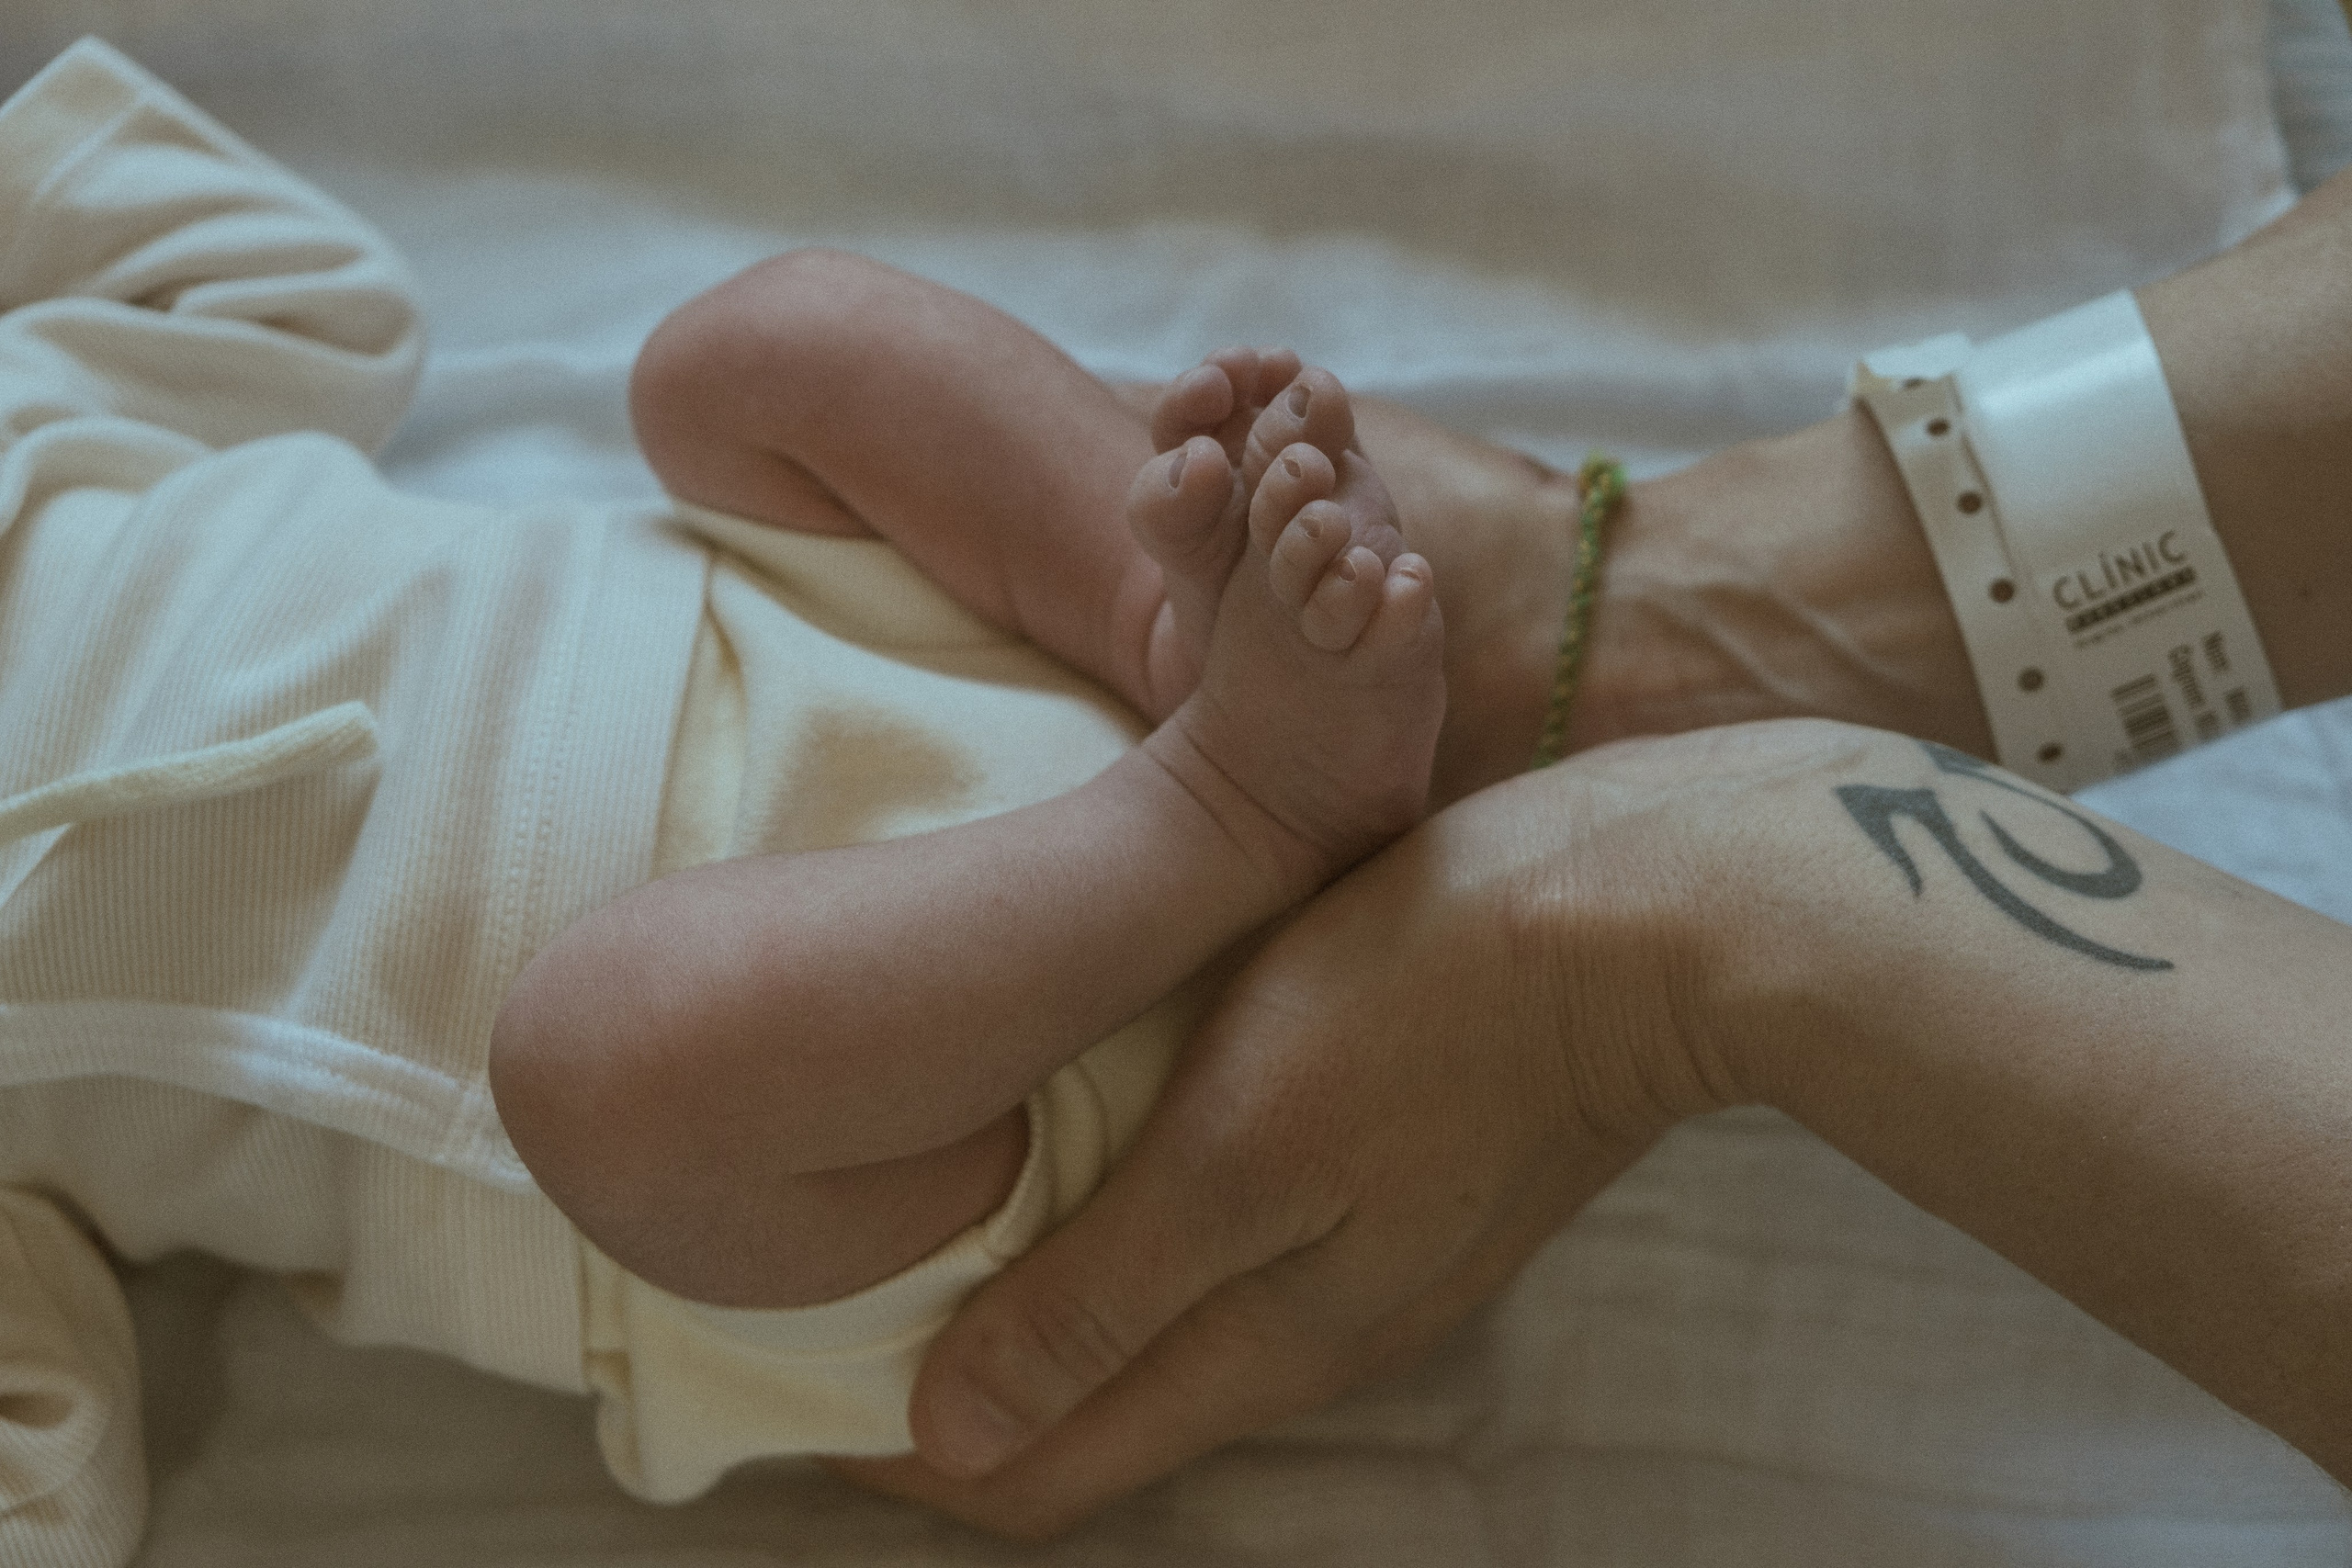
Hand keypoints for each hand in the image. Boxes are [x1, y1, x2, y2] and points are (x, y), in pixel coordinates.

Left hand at [830, 722, 1877, 1536]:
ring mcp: (1359, 1260)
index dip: (912, 1458)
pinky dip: (1122, 1241)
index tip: (795, 1397)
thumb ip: (1100, 1296)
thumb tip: (953, 1439)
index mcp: (1256, 1346)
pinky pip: (1219, 1255)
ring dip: (1042, 1313)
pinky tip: (1079, 1163)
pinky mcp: (1388, 1179)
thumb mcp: (1240, 1149)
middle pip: (1098, 1417)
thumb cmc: (1425, 1008)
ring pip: (1158, 1333)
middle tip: (836, 1316)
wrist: (1645, 916)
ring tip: (932, 1240)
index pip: (1045, 1472)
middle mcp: (1304, 1336)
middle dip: (967, 1394)